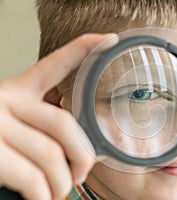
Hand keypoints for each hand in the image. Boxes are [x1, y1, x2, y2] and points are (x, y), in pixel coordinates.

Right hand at [0, 34, 116, 199]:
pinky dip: (44, 194)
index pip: (56, 63)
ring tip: (60, 191)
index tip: (108, 40)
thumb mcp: (11, 118)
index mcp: (17, 89)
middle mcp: (6, 99)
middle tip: (81, 174)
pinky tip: (43, 198)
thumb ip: (38, 119)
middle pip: (64, 124)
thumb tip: (75, 144)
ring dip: (62, 182)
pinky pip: (32, 178)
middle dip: (82, 156)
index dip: (84, 49)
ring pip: (51, 155)